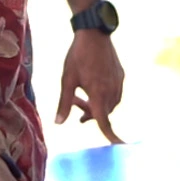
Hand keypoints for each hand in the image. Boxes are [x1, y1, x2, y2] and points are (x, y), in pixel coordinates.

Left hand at [57, 29, 124, 143]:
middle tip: (75, 103)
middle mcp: (112, 91)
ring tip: (80, 94)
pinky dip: (103, 95)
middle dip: (90, 113)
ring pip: (109, 103)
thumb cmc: (77, 56)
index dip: (111, 137)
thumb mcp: (66, 79)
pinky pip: (114, 92)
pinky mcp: (121, 75)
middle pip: (104, 113)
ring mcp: (118, 83)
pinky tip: (92, 83)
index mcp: (98, 94)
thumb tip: (58, 124)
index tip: (119, 147)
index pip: (104, 122)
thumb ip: (64, 103)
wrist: (94, 33)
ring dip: (96, 104)